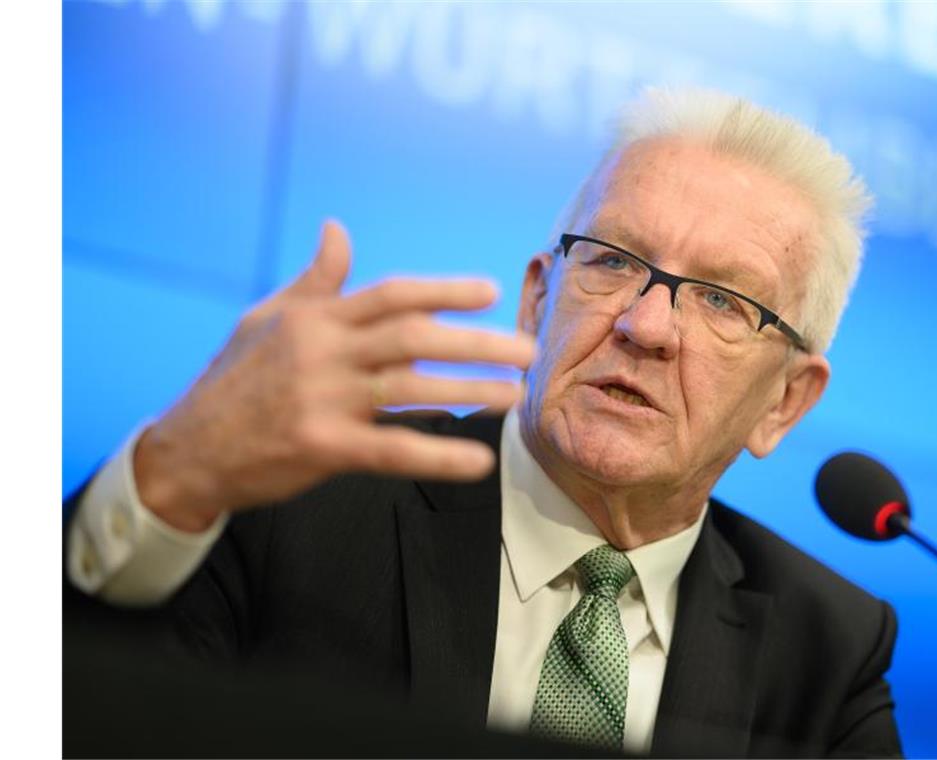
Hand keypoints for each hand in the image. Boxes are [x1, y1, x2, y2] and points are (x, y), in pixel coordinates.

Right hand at [133, 221, 534, 531]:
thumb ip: (316, 280)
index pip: (391, 294)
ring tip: (513, 395)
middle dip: (475, 341)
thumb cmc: (234, 380)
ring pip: (411, 389)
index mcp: (315, 317)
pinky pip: (393, 450)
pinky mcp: (321, 447)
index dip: (444, 291)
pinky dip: (439, 455)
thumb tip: (337, 229)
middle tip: (526, 349)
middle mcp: (322, 351)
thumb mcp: (267, 319)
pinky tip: (478, 460)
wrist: (187, 450)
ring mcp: (321, 399)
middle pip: (413, 337)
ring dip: (470, 391)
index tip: (491, 292)